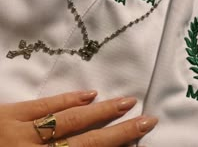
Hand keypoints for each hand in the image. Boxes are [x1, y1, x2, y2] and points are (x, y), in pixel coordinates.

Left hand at [0, 90, 157, 145]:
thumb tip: (81, 146)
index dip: (115, 143)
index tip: (140, 131)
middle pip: (84, 139)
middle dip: (117, 129)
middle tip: (144, 115)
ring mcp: (19, 130)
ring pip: (67, 119)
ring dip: (99, 111)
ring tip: (125, 101)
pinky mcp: (7, 114)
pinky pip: (43, 105)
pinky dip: (68, 99)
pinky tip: (88, 95)